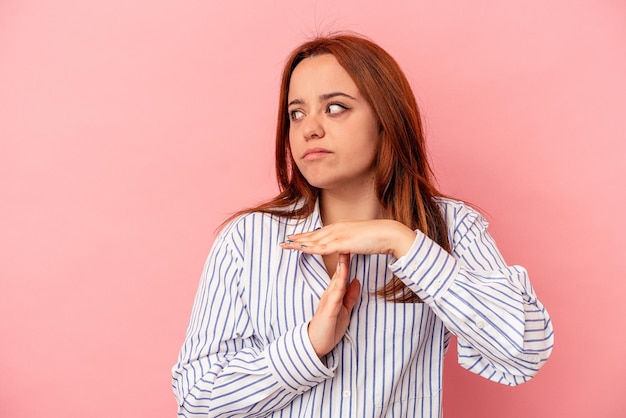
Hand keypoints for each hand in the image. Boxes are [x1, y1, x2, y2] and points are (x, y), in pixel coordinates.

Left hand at [280, 219, 415, 258]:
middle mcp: (336, 228)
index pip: (319, 232)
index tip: (295, 238)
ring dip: (299, 243)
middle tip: (284, 241)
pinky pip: (322, 247)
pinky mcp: (342, 243)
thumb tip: (345, 248)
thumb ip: (349, 242)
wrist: (388, 234)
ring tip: (286, 245)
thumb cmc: (377, 237)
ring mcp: (339, 235)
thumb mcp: (359, 239)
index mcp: (340, 227)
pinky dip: (310, 248)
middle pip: (313, 235)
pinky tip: (301, 249)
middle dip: (297, 239)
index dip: (306, 235)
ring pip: (314, 240)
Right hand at [307, 253, 360, 356]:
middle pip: (338, 270)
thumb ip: (350, 296)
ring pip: (336, 278)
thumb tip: (357, 281)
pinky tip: (344, 274)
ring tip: (345, 249)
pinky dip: (339, 282)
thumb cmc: (329, 329)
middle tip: (349, 238)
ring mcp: (328, 299)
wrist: (315, 345)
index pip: (343, 271)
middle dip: (342, 255)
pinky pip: (335, 294)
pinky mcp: (328, 308)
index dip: (347, 257)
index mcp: (334, 292)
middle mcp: (330, 292)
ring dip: (341, 265)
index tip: (355, 243)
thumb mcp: (344, 311)